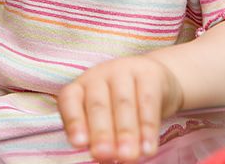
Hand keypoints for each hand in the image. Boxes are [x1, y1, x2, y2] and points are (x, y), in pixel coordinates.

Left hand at [58, 55, 182, 162]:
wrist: (154, 81)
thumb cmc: (117, 108)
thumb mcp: (102, 119)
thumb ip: (97, 137)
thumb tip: (103, 159)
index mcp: (80, 86)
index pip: (70, 100)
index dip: (73, 121)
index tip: (79, 143)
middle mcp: (99, 75)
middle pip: (98, 105)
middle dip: (101, 132)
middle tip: (104, 155)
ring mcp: (124, 70)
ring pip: (124, 103)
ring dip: (126, 132)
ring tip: (127, 156)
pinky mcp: (149, 73)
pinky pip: (148, 102)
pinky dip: (148, 128)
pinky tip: (148, 148)